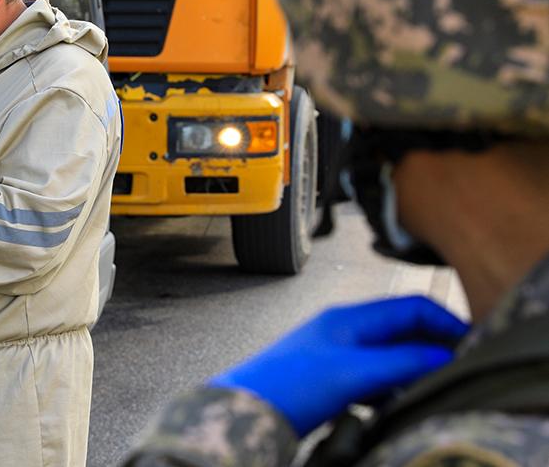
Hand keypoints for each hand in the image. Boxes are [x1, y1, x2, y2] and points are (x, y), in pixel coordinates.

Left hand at [209, 295, 468, 435]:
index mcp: (350, 317)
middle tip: (457, 369)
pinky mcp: (329, 379)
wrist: (245, 410)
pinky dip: (392, 386)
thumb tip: (445, 356)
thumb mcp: (355, 372)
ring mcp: (336, 353)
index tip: (472, 345)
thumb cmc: (288, 384)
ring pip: (390, 355)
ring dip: (413, 368)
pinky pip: (374, 377)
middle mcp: (344, 330)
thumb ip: (403, 362)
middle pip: (403, 329)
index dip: (446, 322)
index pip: (412, 306)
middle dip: (433, 346)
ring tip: (429, 388)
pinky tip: (394, 404)